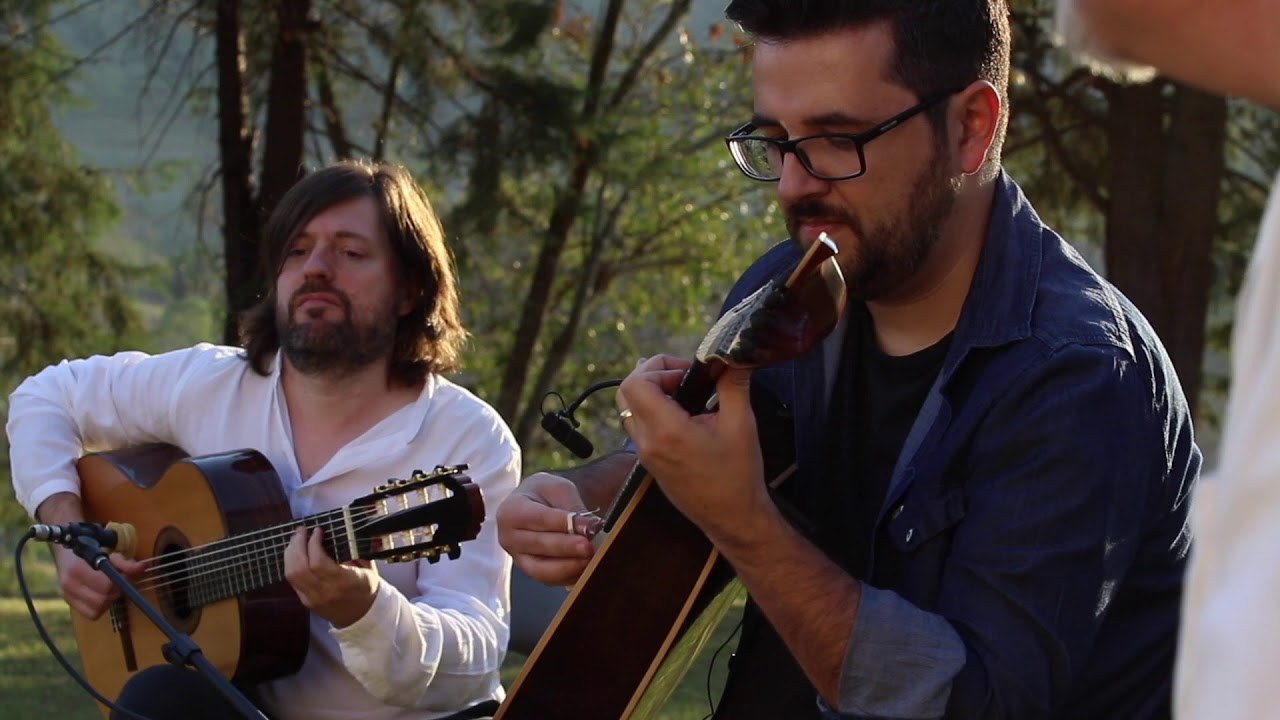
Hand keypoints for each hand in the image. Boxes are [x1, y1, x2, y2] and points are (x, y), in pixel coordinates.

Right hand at [52, 543, 147, 619]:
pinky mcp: (70, 603)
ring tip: (112, 586)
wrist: (68, 551)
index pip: (106, 585)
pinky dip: (102, 606)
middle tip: (121, 580)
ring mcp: (68, 596)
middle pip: (103, 599)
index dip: (121, 581)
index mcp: (77, 569)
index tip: (126, 575)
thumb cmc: (92, 548)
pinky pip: (92, 614)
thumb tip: (142, 568)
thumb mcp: (108, 550)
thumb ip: (123, 561)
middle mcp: (70, 585)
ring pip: (98, 608)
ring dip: (110, 599)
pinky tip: (104, 594)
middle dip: (117, 590)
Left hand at [284, 526, 379, 627]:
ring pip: (292, 573)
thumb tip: (346, 530)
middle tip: (301, 530)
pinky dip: (290, 563)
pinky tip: (294, 553)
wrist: (361, 616)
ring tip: (296, 539)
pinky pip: (292, 580)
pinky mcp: (305, 601)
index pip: (319, 562)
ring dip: (291, 553)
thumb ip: (357, 550)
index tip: (318, 530)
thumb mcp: (368, 568)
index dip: (313, 543)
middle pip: (301, 566)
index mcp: (344, 582)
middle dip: (298, 544)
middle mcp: (325, 592)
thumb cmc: (366, 588)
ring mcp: (313, 598)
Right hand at [496, 472, 596, 584]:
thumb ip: (572, 507)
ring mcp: (518, 558)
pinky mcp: (531, 571)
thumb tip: (590, 527)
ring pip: (541, 569)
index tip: (589, 526)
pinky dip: (569, 576)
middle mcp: (509, 537)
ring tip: (591, 559)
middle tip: (589, 546)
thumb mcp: (559, 488)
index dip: (564, 523)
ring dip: (568, 567)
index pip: (538, 518)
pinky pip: (550, 580)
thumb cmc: (546, 494)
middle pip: (538, 546)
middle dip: (567, 548)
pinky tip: (587, 567)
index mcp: (511, 510)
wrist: (537, 505)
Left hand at [618, 355, 771, 544]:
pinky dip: (651, 409)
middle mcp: (647, 442)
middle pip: (625, 392)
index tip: (686, 372)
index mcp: (666, 431)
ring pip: (628, 409)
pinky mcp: (649, 462)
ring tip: (681, 390)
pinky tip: (679, 411)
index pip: (635, 384)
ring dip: (649, 391)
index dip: (657, 368)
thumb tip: (733, 354)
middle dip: (650, 374)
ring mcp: (645, 454)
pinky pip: (637, 426)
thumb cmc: (738, 473)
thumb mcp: (741, 423)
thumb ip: (733, 383)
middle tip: (681, 375)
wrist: (732, 517)